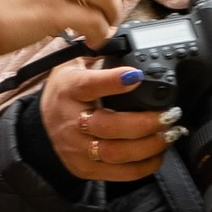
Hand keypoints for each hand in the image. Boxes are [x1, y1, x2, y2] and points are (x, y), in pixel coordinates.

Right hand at [42, 56, 175, 187]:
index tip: (137, 76)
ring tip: (171, 133)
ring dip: (150, 145)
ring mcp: (77, 149)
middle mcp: (71, 122)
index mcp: (69, 90)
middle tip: (170, 114)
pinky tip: (159, 153)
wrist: (40, 130)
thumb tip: (121, 38)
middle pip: (109, 126)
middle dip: (145, 122)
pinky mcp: (85, 169)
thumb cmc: (64, 95)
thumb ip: (96, 54)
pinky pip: (120, 173)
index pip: (89, 85)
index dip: (113, 82)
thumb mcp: (71, 67)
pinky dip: (144, 165)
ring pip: (116, 153)